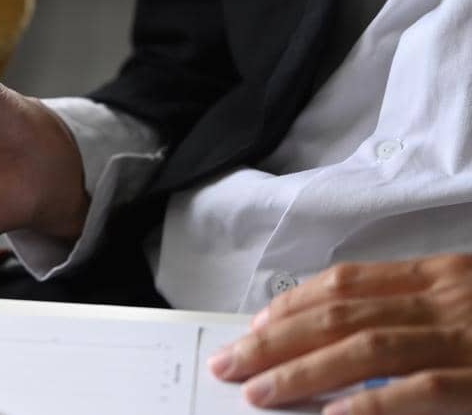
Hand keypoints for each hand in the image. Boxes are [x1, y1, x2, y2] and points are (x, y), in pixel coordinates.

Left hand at [209, 255, 471, 413]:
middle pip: (340, 316)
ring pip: (367, 350)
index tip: (254, 326)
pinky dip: (372, 402)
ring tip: (258, 391)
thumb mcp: (469, 302)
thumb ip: (412, 311)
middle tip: (230, 361)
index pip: (346, 284)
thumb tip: (340, 335)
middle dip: (276, 340)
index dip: (292, 304)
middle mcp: (444, 301)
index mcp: (437, 276)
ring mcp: (464, 339)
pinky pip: (421, 390)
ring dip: (304, 371)